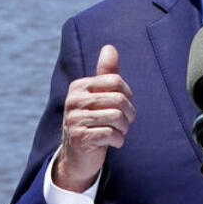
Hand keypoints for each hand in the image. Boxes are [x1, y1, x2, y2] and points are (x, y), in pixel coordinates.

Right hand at [54, 44, 134, 191]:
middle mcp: (74, 100)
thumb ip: (106, 74)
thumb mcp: (99, 97)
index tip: (125, 105)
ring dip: (124, 128)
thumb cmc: (93, 121)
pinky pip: (110, 134)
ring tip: (120, 132)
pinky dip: (118, 140)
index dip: (128, 94)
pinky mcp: (79, 137)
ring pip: (116, 117)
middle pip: (118, 99)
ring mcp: (75, 119)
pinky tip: (114, 142)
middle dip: (129, 113)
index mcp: (79, 86)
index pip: (115, 81)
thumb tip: (109, 47)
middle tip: (126, 122)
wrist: (77, 156)